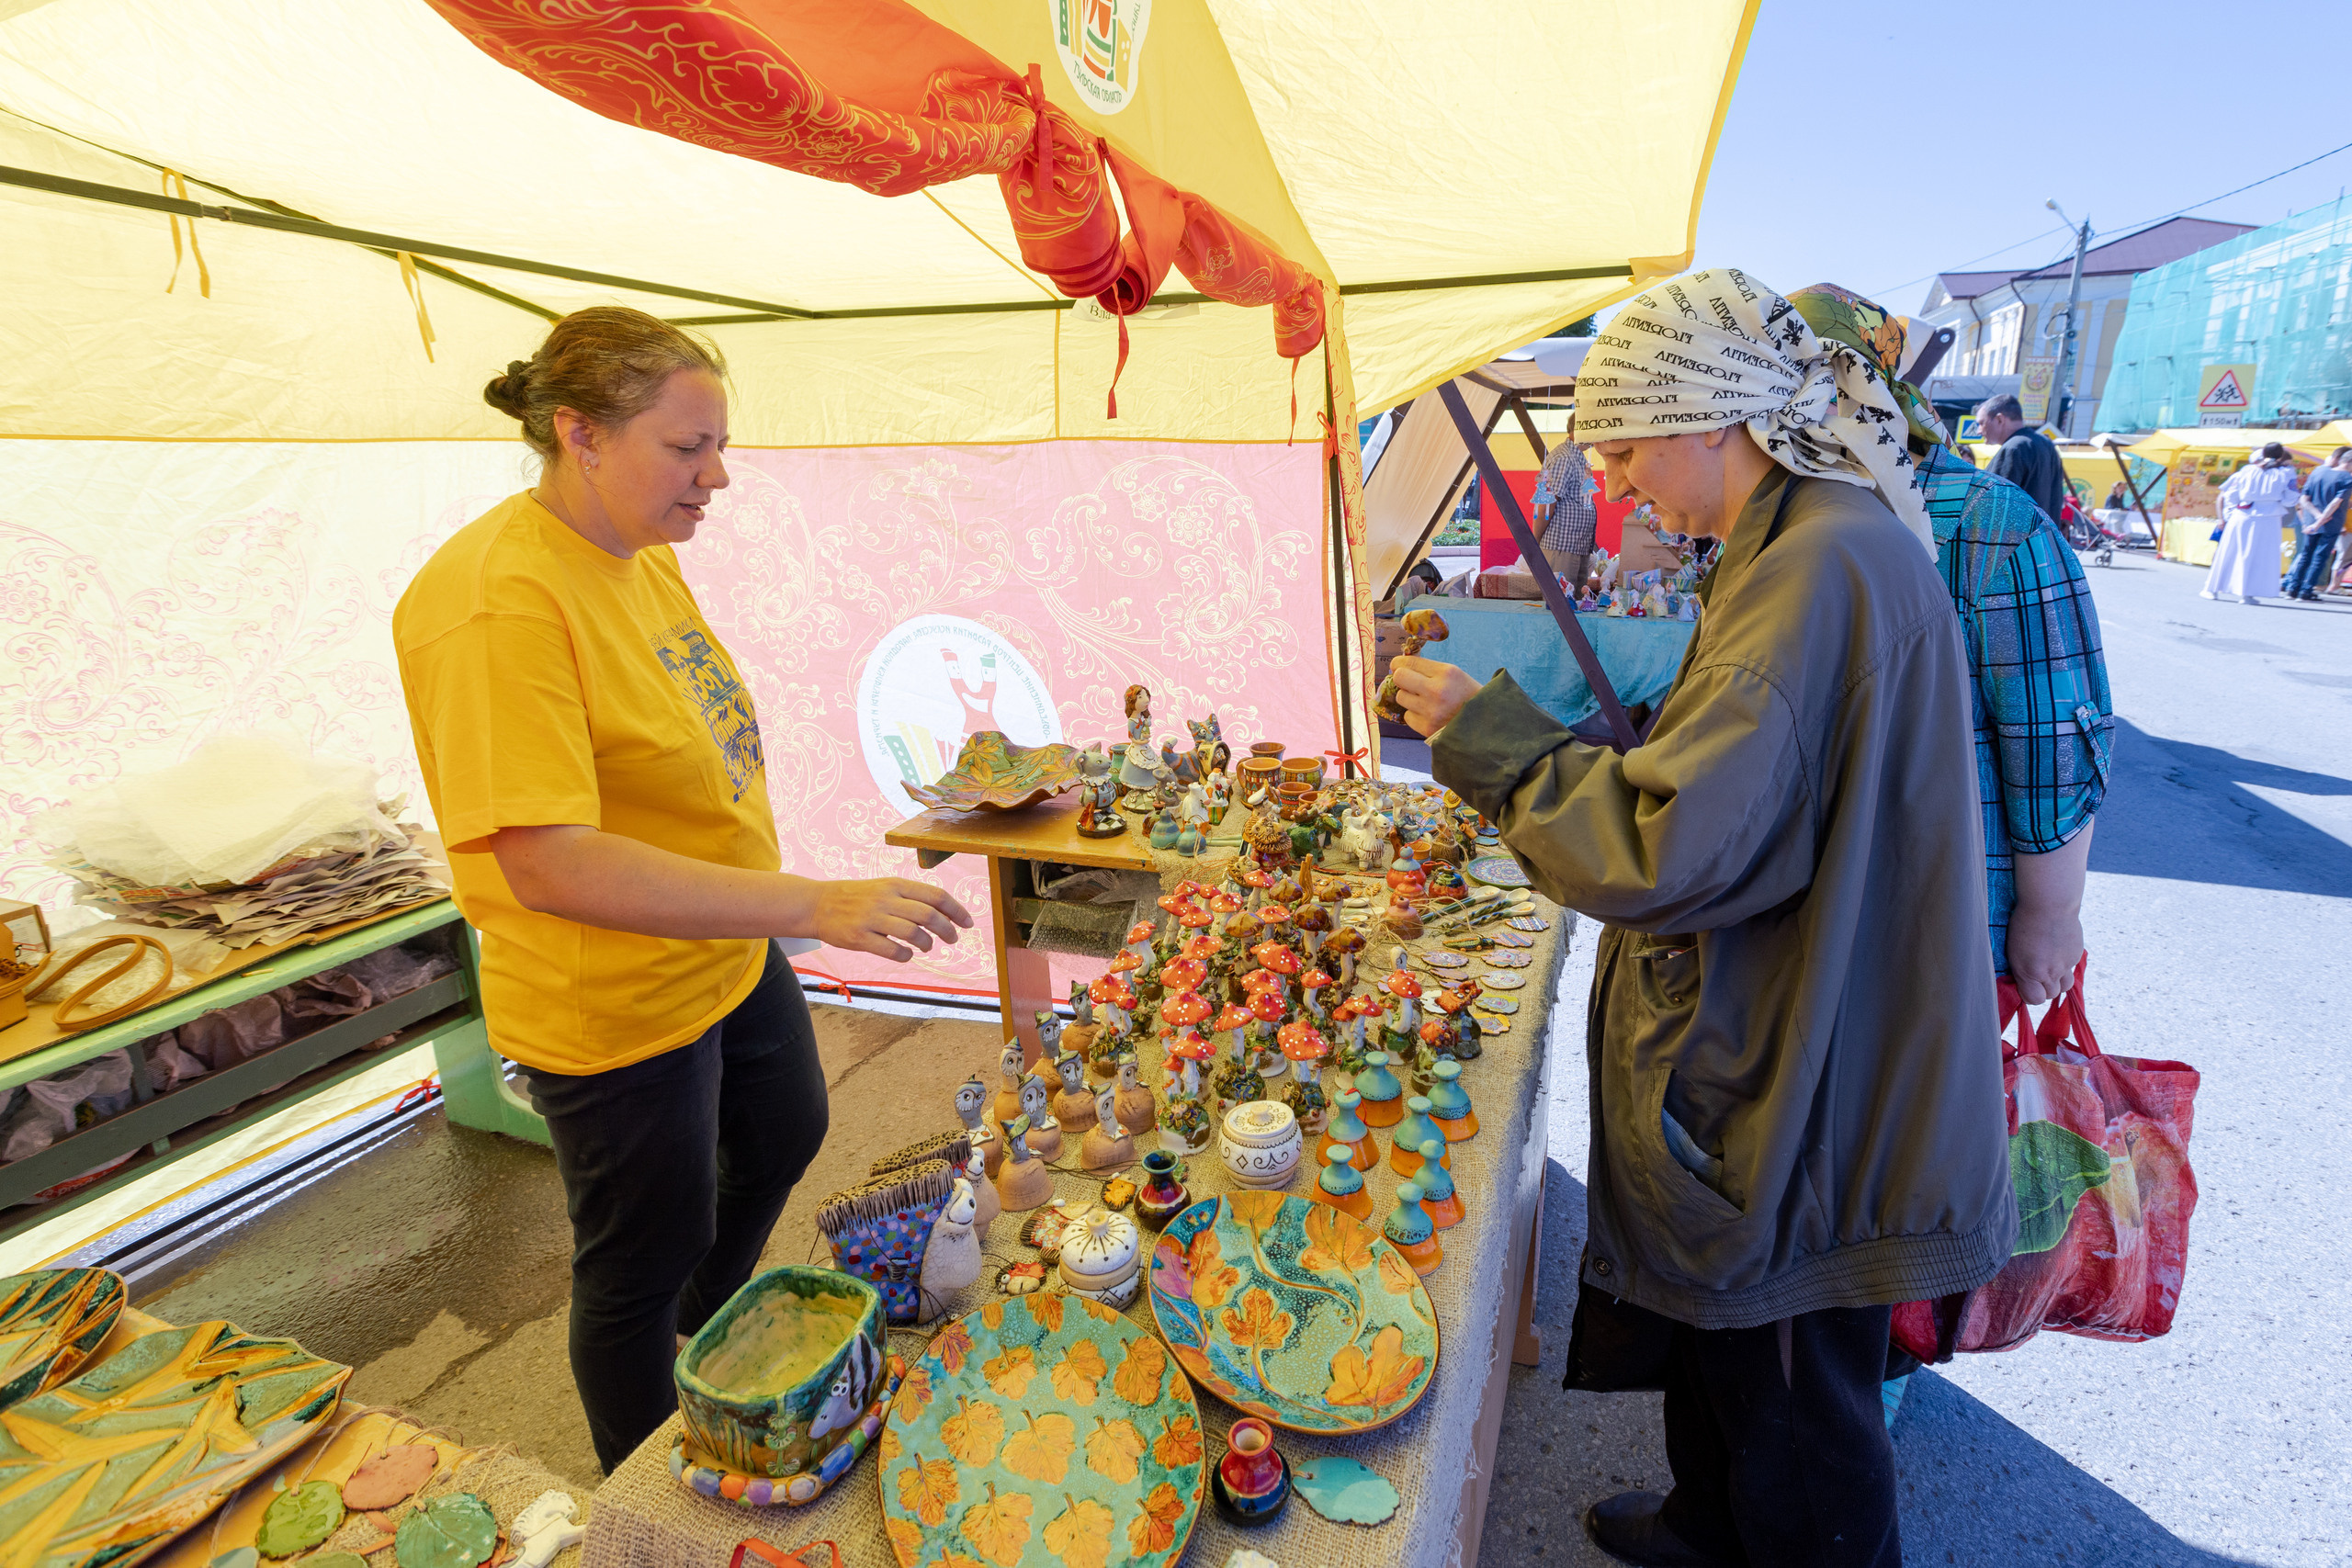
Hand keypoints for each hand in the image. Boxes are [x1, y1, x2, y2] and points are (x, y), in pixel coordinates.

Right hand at [813, 878, 973, 961]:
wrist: (818, 904)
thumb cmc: (858, 897)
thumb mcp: (885, 887)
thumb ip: (912, 898)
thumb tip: (945, 914)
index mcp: (896, 884)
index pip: (936, 895)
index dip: (957, 910)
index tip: (968, 922)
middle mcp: (886, 899)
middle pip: (929, 915)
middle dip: (948, 930)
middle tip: (953, 939)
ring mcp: (872, 918)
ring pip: (913, 933)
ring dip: (927, 943)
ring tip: (927, 947)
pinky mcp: (860, 937)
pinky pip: (892, 950)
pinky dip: (905, 955)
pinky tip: (906, 954)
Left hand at [1389, 656, 1484, 737]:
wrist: (1484, 723)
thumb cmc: (1467, 696)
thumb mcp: (1455, 675)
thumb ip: (1429, 669)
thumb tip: (1400, 665)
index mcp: (1446, 673)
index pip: (1409, 662)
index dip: (1398, 662)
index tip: (1397, 665)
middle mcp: (1437, 691)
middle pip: (1399, 677)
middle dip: (1401, 678)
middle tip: (1408, 682)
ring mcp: (1431, 711)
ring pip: (1401, 697)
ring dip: (1409, 698)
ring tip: (1424, 700)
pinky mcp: (1427, 728)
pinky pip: (1407, 716)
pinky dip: (1414, 714)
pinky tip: (1428, 714)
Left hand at [2005, 899, 2083, 1005]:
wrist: (2050, 904)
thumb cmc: (2024, 922)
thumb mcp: (2013, 949)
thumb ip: (2021, 969)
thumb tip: (2024, 980)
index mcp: (2030, 972)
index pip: (2034, 1000)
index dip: (2030, 994)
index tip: (2025, 985)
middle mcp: (2050, 972)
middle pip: (2051, 995)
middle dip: (2043, 989)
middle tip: (2037, 975)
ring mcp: (2065, 965)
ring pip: (2066, 986)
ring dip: (2057, 981)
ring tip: (2049, 967)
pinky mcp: (2076, 955)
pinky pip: (2072, 968)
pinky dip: (2065, 964)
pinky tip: (2057, 950)